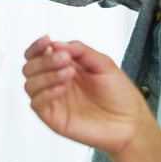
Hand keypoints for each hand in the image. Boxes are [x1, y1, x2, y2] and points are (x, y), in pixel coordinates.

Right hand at [22, 36, 153, 157]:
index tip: (46, 40)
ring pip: (29, 85)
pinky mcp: (53, 118)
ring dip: (46, 75)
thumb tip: (54, 44)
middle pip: (29, 68)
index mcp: (64, 67)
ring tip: (69, 73)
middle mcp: (54, 83)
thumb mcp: (103, 63)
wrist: (131, 122)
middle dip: (44, 60)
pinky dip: (46, 93)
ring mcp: (53, 101)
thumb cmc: (119, 94)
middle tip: (65, 59)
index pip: (38, 54)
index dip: (37, 46)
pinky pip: (36, 104)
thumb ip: (80, 50)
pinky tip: (63, 88)